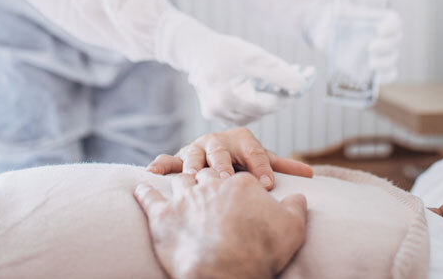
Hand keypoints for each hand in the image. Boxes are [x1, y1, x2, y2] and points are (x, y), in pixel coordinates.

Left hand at [134, 170, 307, 278]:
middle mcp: (211, 184)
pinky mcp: (162, 217)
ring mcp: (184, 199)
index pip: (238, 176)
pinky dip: (145, 191)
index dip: (238, 185)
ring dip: (178, 180)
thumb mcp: (293, 227)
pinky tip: (143, 185)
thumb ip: (296, 207)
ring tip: (175, 181)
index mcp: (241, 183)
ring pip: (179, 180)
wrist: (227, 272)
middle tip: (207, 184)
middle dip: (207, 177)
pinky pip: (149, 197)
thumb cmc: (262, 250)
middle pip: (207, 174)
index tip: (238, 194)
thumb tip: (299, 196)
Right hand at [147, 127, 312, 189]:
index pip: (254, 153)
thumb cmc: (242, 160)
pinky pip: (168, 160)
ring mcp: (197, 148)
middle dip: (223, 165)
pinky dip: (161, 165)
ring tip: (194, 176)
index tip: (267, 185)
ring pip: (193, 154)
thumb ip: (283, 166)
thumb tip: (312, 174)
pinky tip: (152, 172)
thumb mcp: (262, 160)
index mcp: (241, 139)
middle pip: (221, 152)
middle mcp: (218, 141)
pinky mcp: (179, 158)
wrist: (216, 151)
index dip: (261, 168)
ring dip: (193, 164)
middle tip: (227, 178)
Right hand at [156, 10, 310, 124]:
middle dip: (283, 94)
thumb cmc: (223, 50)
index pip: (267, 105)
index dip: (288, 94)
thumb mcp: (252, 56)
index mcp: (225, 98)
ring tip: (287, 79)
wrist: (195, 49)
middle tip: (303, 76)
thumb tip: (302, 85)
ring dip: (272, 97)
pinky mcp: (217, 114)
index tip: (306, 80)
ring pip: (255, 112)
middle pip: (262, 110)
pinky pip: (245, 111)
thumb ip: (277, 71)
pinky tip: (268, 86)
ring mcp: (216, 115)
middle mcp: (219, 112)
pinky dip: (258, 100)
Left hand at [307, 0, 402, 86]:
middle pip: (396, 40)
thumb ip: (334, 17)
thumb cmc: (334, 20)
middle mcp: (384, 36)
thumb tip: (331, 26)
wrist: (327, 33)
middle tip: (371, 48)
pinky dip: (386, 77)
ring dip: (385, 62)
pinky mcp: (376, 67)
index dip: (391, 26)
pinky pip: (389, 74)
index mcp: (379, 19)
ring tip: (371, 65)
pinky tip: (377, 78)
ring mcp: (381, 52)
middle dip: (386, 45)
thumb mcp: (333, 15)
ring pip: (393, 58)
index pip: (394, 21)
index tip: (380, 30)